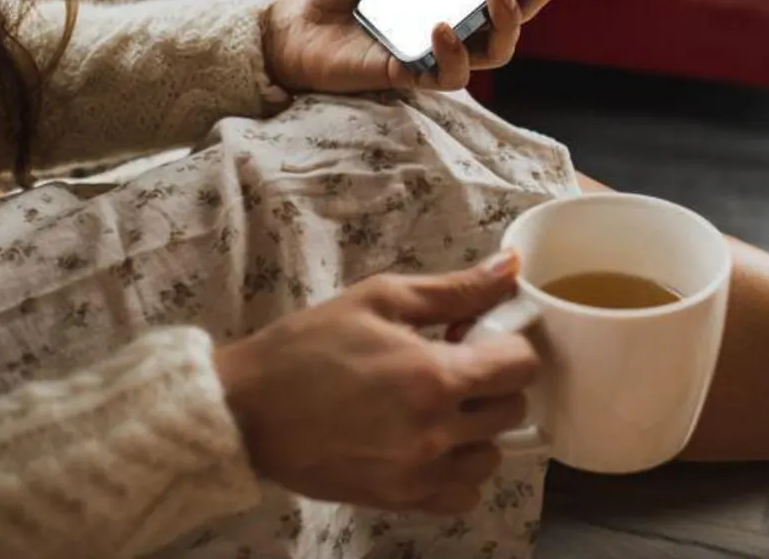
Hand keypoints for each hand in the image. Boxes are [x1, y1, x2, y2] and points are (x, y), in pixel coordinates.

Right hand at [214, 252, 538, 514]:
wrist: (247, 410)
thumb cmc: (308, 346)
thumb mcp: (379, 299)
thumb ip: (454, 289)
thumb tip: (511, 268)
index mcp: (434, 377)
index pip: (521, 365)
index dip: (505, 342)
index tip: (473, 335)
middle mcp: (436, 433)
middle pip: (513, 409)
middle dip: (491, 381)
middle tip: (448, 363)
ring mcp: (420, 474)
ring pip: (493, 456)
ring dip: (478, 428)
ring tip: (436, 405)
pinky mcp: (401, 501)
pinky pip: (464, 494)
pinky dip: (457, 470)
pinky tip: (427, 442)